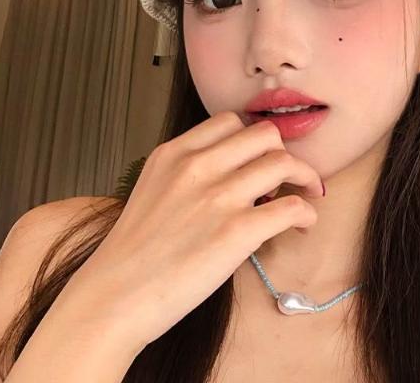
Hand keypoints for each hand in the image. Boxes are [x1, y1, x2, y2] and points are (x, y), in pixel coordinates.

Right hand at [61, 111, 323, 349]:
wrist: (113, 299)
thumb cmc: (132, 252)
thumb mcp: (152, 189)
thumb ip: (188, 170)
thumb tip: (234, 171)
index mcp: (175, 153)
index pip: (231, 121)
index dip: (253, 139)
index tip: (261, 158)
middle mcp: (198, 166)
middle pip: (265, 134)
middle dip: (283, 152)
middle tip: (289, 175)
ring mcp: (218, 197)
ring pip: (284, 163)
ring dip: (305, 178)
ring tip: (306, 195)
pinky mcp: (237, 232)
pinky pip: (292, 208)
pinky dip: (306, 214)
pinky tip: (302, 225)